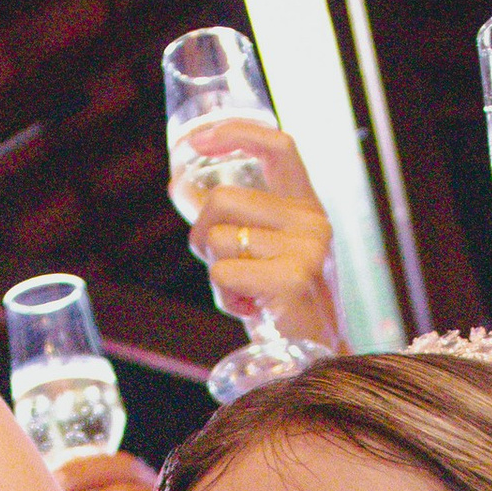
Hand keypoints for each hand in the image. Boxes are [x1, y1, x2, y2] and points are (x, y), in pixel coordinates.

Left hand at [183, 125, 345, 352]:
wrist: (311, 357)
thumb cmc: (278, 303)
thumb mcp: (257, 251)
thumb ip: (227, 218)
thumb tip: (178, 186)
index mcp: (307, 207)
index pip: (279, 146)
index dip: (236, 133)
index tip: (197, 141)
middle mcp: (313, 221)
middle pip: (222, 199)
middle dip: (203, 235)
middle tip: (225, 270)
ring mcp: (307, 248)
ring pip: (218, 239)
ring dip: (216, 273)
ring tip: (247, 293)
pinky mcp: (293, 278)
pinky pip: (223, 272)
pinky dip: (224, 296)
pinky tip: (252, 308)